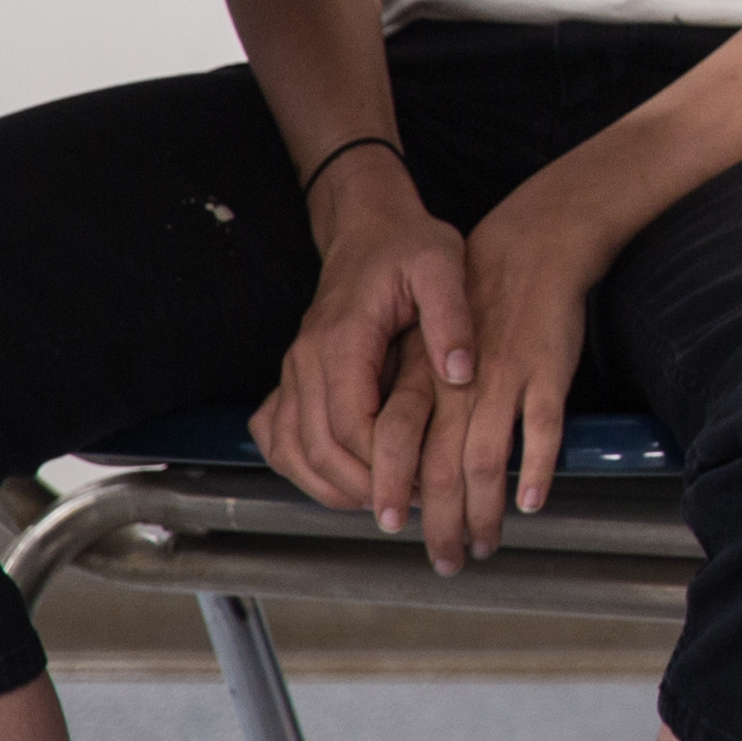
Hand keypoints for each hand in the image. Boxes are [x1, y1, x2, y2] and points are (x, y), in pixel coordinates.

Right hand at [254, 158, 471, 519]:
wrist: (369, 227)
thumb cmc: (409, 246)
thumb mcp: (443, 266)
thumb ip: (451, 316)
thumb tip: (461, 370)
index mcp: (342, 339)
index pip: (349, 423)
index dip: (380, 465)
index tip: (418, 490)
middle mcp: (306, 360)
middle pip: (318, 447)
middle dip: (359, 487)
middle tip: (404, 514)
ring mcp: (294, 370)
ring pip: (294, 449)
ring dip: (331, 485)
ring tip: (377, 506)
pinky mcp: (296, 376)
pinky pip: (280, 435)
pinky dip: (302, 467)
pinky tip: (337, 483)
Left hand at [413, 194, 616, 570]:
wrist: (532, 246)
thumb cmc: (478, 299)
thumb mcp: (425, 339)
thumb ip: (412, 394)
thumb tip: (395, 454)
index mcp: (421, 377)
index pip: (393, 446)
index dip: (392, 491)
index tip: (393, 527)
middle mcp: (457, 385)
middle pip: (439, 468)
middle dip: (439, 523)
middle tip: (445, 559)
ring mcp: (504, 379)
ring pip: (487, 461)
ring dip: (484, 511)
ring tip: (485, 543)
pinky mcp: (547, 371)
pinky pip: (539, 429)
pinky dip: (535, 469)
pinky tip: (530, 501)